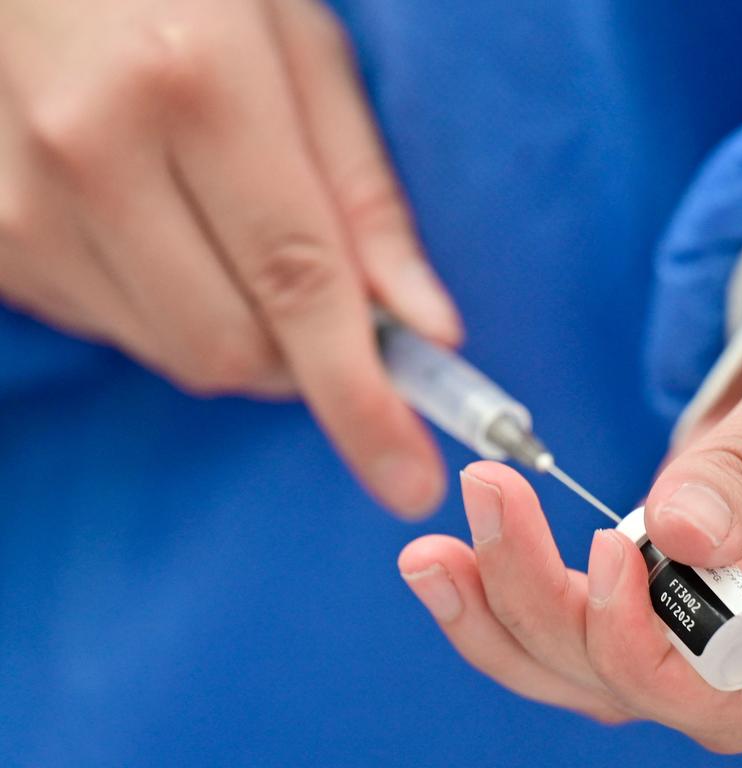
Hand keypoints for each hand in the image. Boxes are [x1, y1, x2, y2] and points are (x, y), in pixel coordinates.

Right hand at [0, 0, 460, 516]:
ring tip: (218, 220)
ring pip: (175, 353)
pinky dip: (165, 308)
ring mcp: (20, 208)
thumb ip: (367, 200)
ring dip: (234, 325)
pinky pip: (115, 330)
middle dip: (301, 354)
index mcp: (196, 87)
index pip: (300, 288)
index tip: (408, 480)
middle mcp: (93, 154)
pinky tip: (155, 223)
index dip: (363, 399)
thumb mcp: (304, 54)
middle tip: (320, 295)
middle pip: (234, 352)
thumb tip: (426, 328)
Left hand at [397, 282, 741, 750]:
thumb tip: (670, 535)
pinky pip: (596, 619)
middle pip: (650, 686)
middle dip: (548, 612)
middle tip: (483, 505)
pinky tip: (463, 557)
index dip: (651, 654)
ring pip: (604, 669)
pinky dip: (526, 594)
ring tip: (430, 558)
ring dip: (510, 618)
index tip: (606, 549)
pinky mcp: (688, 578)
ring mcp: (735, 612)